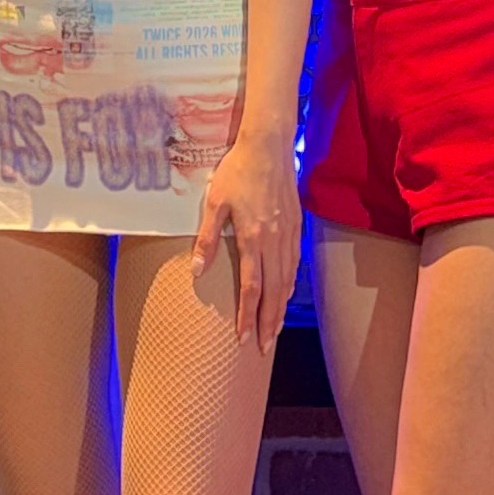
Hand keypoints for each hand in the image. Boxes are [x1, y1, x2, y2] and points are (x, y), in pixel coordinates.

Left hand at [193, 126, 300, 349]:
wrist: (268, 147)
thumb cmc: (236, 171)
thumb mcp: (214, 202)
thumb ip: (207, 237)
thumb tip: (197, 270)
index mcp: (253, 238)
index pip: (252, 287)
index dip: (248, 315)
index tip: (244, 338)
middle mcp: (274, 241)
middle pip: (274, 292)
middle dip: (269, 322)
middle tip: (265, 347)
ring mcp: (289, 234)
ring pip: (287, 280)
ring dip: (281, 308)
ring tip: (275, 328)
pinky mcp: (296, 226)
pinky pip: (295, 264)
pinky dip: (290, 284)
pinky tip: (286, 293)